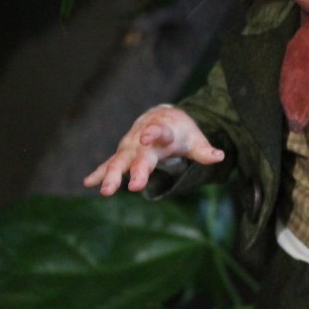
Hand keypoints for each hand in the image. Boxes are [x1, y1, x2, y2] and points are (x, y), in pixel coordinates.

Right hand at [83, 106, 223, 195]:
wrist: (160, 117)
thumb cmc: (180, 131)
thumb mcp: (194, 139)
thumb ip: (204, 150)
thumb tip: (220, 156)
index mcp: (162, 132)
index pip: (158, 132)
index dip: (153, 133)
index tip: (147, 137)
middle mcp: (142, 140)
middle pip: (137, 155)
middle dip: (134, 170)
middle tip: (133, 186)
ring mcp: (130, 148)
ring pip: (118, 161)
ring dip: (111, 176)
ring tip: (105, 191)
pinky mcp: (122, 155)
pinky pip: (108, 164)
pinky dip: (99, 173)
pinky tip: (88, 183)